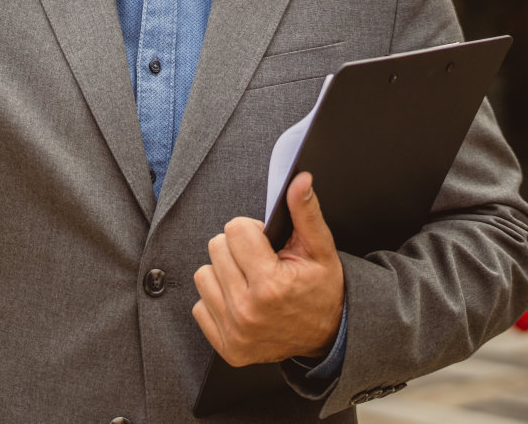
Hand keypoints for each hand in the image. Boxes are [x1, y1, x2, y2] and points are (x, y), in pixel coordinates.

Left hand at [192, 172, 344, 366]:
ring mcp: (235, 333)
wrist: (328, 338)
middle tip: (260, 262)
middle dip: (237, 249)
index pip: (234, 230)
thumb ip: (306, 212)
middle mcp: (248, 311)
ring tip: (249, 281)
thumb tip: (300, 180)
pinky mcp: (227, 349)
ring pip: (203, 275)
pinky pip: (199, 307)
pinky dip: (217, 301)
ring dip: (223, 273)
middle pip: (216, 249)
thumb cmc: (323, 290)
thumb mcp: (321, 250)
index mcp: (270, 285)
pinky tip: (242, 302)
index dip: (252, 231)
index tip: (267, 244)